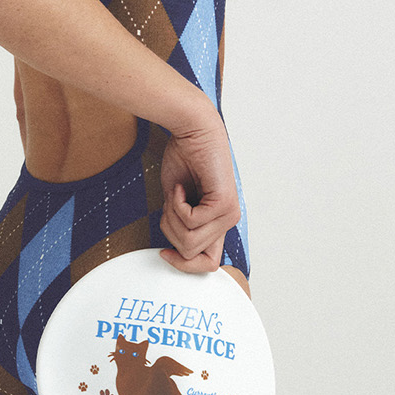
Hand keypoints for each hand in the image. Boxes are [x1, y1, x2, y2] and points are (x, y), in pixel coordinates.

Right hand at [159, 101, 239, 275]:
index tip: (165, 252)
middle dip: (171, 232)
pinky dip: (177, 204)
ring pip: (190, 242)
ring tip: (176, 194)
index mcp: (218, 223)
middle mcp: (227, 221)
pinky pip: (191, 222)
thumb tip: (173, 252)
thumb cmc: (184, 158)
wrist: (192, 129)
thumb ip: (181, 227)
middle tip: (171, 205)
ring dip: (173, 218)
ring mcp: (228, 213)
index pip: (208, 265)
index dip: (184, 264)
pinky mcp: (224, 203)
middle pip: (191, 254)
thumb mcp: (177, 203)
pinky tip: (181, 187)